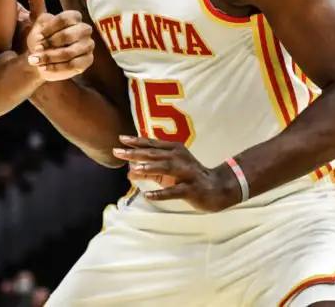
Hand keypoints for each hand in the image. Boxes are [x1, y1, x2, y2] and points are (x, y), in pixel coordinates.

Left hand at [18, 0, 94, 81]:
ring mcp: (87, 46)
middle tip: (37, 48)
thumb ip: (33, 0)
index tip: (38, 36)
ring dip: (51, 57)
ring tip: (37, 60)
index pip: (68, 18)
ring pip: (71, 52)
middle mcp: (84, 30)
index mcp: (74, 18)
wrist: (39, 61)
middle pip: (71, 35)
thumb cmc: (38, 39)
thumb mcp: (34, 20)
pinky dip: (56, 68)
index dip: (51, 28)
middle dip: (52, 43)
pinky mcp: (86, 62)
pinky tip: (44, 69)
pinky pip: (74, 65)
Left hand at [114, 135, 241, 211]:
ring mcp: (186, 173)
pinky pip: (174, 191)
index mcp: (174, 150)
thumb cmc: (189, 176)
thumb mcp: (169, 170)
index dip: (136, 141)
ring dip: (149, 168)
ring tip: (133, 169)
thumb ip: (150, 169)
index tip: (120, 138)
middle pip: (155, 154)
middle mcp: (180, 158)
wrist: (217, 188)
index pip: (152, 144)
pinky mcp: (191, 188)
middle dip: (135, 152)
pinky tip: (148, 195)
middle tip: (117, 151)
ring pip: (166, 168)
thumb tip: (128, 171)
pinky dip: (161, 193)